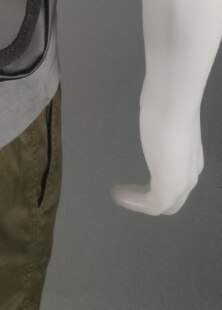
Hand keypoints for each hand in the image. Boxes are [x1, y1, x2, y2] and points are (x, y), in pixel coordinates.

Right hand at [110, 81, 203, 215]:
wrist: (173, 103)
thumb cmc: (167, 103)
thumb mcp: (164, 117)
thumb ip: (161, 123)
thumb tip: (153, 114)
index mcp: (190, 158)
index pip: (176, 182)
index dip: (158, 184)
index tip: (137, 180)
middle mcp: (189, 174)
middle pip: (173, 201)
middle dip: (149, 199)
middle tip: (126, 192)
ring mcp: (180, 183)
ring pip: (164, 206)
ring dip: (139, 203)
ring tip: (118, 195)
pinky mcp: (168, 188)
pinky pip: (151, 205)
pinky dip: (134, 203)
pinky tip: (118, 194)